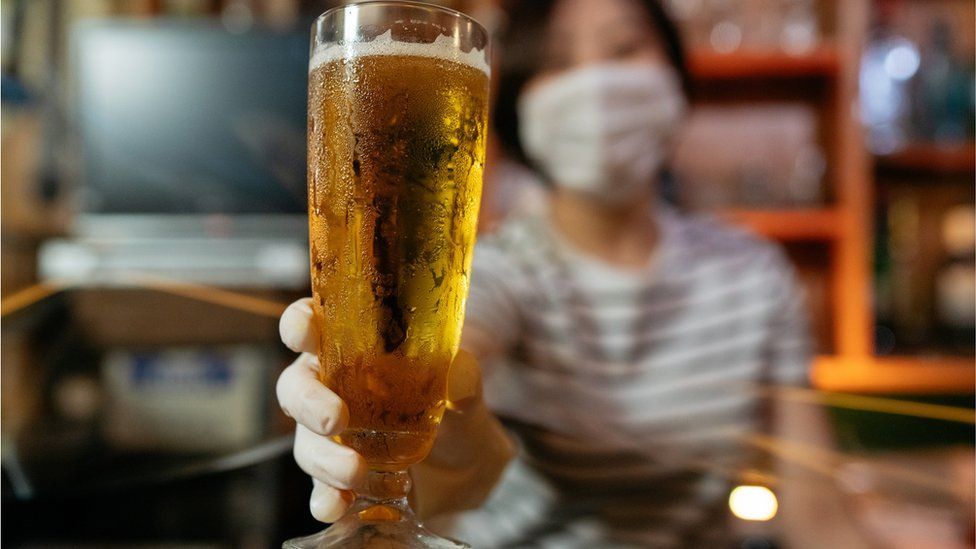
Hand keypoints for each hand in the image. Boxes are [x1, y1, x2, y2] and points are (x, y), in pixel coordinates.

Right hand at [277, 298, 510, 522]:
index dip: (301, 323)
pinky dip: (326, 499)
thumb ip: (465, 382)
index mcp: (355, 350)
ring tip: (356, 472)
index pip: (313, 324)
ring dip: (326, 458)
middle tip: (335, 419)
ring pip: (307, 441)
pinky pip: (321, 489)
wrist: (469, 470)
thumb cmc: (460, 413)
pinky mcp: (340, 480)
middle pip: (297, 387)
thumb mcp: (469, 394)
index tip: (306, 332)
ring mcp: (333, 438)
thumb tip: (460, 372)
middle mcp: (334, 389)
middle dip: (309, 402)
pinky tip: (336, 506)